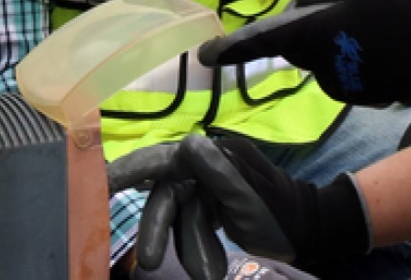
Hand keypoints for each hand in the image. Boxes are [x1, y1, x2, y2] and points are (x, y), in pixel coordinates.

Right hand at [124, 135, 370, 276]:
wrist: (309, 232)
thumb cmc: (281, 213)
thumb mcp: (248, 198)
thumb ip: (217, 174)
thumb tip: (187, 144)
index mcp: (214, 156)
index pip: (164, 159)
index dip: (130, 168)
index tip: (101, 182)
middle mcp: (206, 166)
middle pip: (167, 196)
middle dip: (159, 230)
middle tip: (151, 263)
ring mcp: (208, 188)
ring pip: (178, 218)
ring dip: (188, 247)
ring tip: (209, 274)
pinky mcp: (211, 208)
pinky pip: (191, 228)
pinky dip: (197, 249)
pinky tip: (212, 268)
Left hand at [198, 0, 410, 118]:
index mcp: (320, 33)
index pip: (265, 41)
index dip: (234, 48)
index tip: (206, 55)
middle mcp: (323, 64)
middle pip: (296, 43)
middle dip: (303, 25)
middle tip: (338, 1)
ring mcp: (341, 84)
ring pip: (319, 55)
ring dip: (330, 37)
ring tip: (372, 18)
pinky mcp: (359, 94)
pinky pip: (340, 68)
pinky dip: (349, 53)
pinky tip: (382, 40)